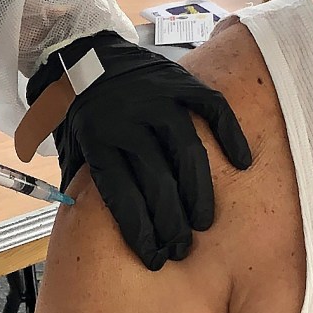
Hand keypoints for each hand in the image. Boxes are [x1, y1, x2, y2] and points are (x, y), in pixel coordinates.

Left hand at [33, 32, 254, 269]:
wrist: (83, 53)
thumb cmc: (79, 113)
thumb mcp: (70, 147)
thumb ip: (84, 183)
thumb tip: (96, 231)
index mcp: (96, 138)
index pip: (122, 194)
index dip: (140, 230)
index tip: (154, 258)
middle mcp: (128, 118)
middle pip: (157, 180)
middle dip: (171, 222)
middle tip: (181, 249)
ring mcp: (157, 97)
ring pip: (187, 152)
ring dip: (198, 193)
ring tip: (203, 223)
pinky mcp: (181, 81)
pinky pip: (213, 108)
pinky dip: (230, 135)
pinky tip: (242, 164)